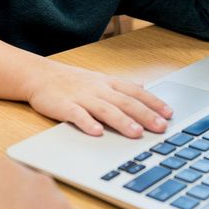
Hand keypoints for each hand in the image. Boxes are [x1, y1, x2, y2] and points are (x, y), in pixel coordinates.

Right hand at [26, 62, 171, 137]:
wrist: (39, 75)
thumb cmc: (71, 81)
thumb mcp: (99, 79)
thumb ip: (122, 86)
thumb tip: (144, 87)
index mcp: (107, 83)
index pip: (135, 92)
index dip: (153, 102)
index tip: (169, 114)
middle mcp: (98, 89)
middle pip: (125, 102)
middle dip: (145, 114)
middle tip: (161, 127)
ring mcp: (81, 97)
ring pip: (105, 109)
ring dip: (122, 121)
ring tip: (136, 133)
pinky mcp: (64, 106)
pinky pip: (77, 115)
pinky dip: (87, 123)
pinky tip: (97, 133)